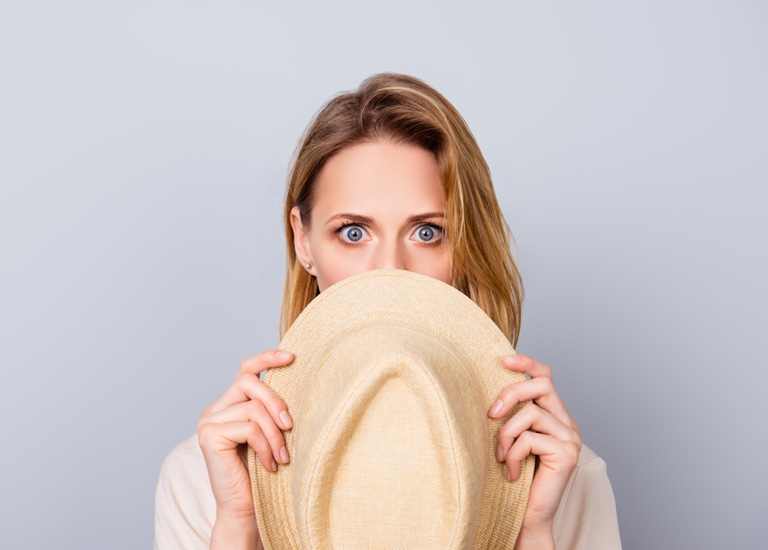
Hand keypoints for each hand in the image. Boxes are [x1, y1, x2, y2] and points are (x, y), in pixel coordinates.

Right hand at [197, 350, 293, 543]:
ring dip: (274, 435)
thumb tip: (297, 379)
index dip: (266, 358)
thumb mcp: (270, 432)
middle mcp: (214, 408)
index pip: (245, 369)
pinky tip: (270, 464)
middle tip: (291, 427)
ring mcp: (208, 421)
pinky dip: (265, 446)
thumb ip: (271, 409)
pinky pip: (248, 428)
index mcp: (228, 404)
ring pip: (253, 408)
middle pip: (250, 383)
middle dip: (276, 402)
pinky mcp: (209, 436)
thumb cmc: (262, 472)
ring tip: (282, 457)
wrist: (245, 509)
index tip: (291, 356)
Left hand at [488, 354, 580, 547]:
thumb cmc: (514, 476)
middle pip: (542, 385)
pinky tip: (511, 472)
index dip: (527, 362)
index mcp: (554, 415)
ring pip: (531, 413)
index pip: (545, 376)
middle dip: (510, 394)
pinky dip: (514, 454)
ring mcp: (571, 438)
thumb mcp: (510, 438)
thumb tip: (488, 389)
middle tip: (490, 415)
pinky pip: (531, 439)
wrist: (527, 516)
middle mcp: (567, 422)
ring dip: (506, 434)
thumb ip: (510, 415)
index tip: (503, 360)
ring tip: (501, 456)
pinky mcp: (567, 453)